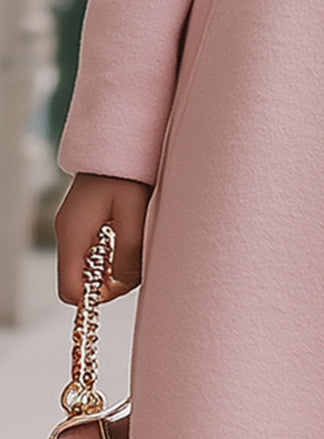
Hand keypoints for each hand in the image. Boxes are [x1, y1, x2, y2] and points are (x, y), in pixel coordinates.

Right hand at [55, 173, 153, 305]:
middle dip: (110, 282)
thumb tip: (123, 284)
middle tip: (138, 262)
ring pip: (91, 267)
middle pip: (81, 280)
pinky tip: (133, 237)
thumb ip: (129, 254)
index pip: (70, 289)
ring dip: (116, 267)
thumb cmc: (130, 172)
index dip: (95, 297)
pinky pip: (96, 252)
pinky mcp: (86, 223)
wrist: (124, 141)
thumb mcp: (134, 215)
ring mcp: (75, 228)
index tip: (123, 288)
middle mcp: (68, 233)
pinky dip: (115, 254)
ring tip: (140, 243)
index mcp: (73, 233)